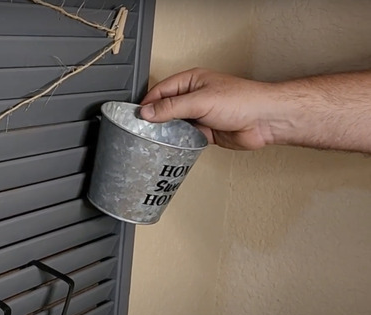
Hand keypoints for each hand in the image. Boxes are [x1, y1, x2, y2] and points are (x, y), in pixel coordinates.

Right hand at [139, 68, 279, 150]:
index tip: (136, 116)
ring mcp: (199, 114)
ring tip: (153, 139)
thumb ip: (171, 107)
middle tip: (141, 130)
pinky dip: (178, 142)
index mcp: (191, 81)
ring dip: (166, 131)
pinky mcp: (205, 131)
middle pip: (165, 108)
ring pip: (174, 124)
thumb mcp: (200, 101)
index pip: (161, 90)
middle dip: (154, 118)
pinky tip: (171, 146)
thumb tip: (147, 111)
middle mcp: (194, 97)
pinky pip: (185, 137)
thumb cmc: (242, 101)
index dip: (148, 103)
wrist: (265, 120)